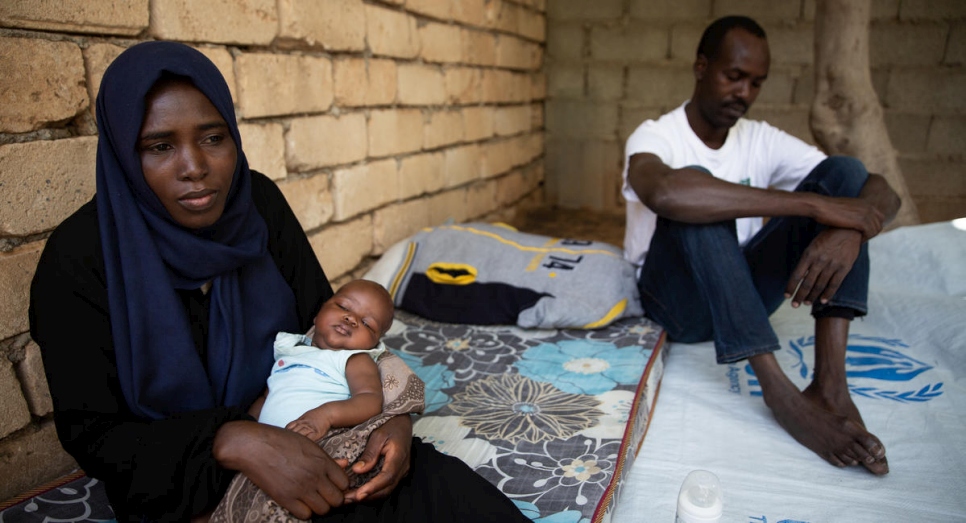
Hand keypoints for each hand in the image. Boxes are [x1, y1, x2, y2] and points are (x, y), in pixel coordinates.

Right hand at [214, 421, 347, 517]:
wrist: (254, 446)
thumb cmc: (282, 441)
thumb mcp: (309, 444)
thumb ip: (328, 458)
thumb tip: (346, 464)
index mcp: (322, 461)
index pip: (345, 483)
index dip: (340, 486)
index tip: (333, 485)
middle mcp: (315, 476)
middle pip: (337, 499)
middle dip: (333, 499)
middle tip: (324, 494)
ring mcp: (301, 488)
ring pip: (323, 510)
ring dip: (319, 506)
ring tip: (312, 499)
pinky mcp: (286, 498)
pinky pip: (305, 515)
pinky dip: (305, 511)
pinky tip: (300, 503)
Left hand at [343, 414, 412, 502]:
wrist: (402, 420)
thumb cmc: (390, 424)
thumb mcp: (378, 435)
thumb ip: (369, 453)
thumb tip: (358, 470)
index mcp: (399, 456)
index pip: (387, 477)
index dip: (372, 487)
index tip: (358, 494)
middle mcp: (402, 467)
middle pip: (386, 489)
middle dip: (367, 496)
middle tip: (347, 499)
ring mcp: (401, 471)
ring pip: (386, 490)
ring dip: (368, 496)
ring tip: (349, 497)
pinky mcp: (396, 472)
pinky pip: (385, 486)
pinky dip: (372, 491)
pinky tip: (358, 491)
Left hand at [786, 228, 861, 306]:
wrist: (849, 229)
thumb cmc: (827, 237)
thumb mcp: (813, 245)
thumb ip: (807, 261)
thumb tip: (800, 278)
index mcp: (809, 254)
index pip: (797, 275)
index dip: (791, 287)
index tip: (786, 296)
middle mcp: (820, 261)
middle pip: (807, 283)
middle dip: (800, 296)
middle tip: (794, 305)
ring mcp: (833, 265)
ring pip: (820, 286)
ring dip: (812, 297)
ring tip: (806, 303)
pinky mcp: (844, 268)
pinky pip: (835, 285)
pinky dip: (828, 294)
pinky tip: (822, 301)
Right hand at [812, 196, 883, 240]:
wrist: (820, 206)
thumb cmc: (827, 209)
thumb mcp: (844, 208)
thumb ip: (853, 212)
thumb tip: (854, 218)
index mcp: (865, 203)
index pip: (879, 216)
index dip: (873, 226)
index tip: (863, 233)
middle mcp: (868, 207)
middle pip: (879, 223)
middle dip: (872, 232)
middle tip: (862, 239)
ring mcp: (866, 213)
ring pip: (875, 229)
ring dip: (868, 237)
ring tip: (859, 241)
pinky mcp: (861, 221)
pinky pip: (869, 233)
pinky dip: (865, 238)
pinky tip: (857, 241)